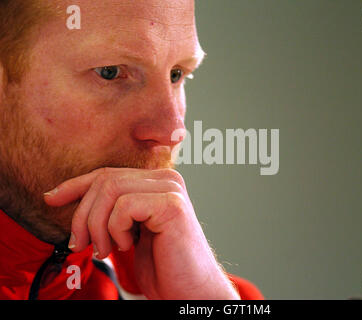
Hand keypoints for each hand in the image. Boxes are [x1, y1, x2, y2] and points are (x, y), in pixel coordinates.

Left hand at [44, 167, 239, 299]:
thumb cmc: (161, 264)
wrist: (189, 289)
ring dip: (98, 226)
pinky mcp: (171, 204)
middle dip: (83, 215)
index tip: (51, 198)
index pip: (108, 173)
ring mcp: (171, 189)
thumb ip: (108, 209)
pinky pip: (124, 206)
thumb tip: (60, 194)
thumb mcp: (126, 231)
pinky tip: (128, 246)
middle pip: (106, 180)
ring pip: (111, 190)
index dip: (76, 185)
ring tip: (106, 250)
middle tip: (82, 245)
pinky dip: (116, 230)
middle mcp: (167, 179)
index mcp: (156, 182)